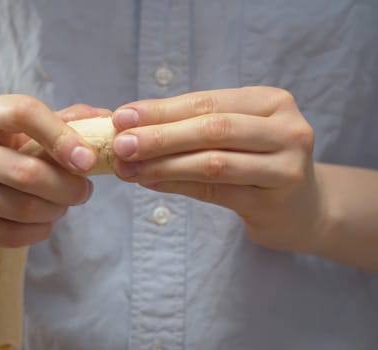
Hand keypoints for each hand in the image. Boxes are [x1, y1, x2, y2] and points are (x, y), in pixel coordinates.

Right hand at [0, 95, 108, 246]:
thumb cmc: (9, 145)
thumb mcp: (33, 126)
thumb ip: (70, 121)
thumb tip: (106, 120)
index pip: (24, 114)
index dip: (62, 137)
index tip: (89, 160)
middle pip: (25, 172)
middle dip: (67, 187)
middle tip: (85, 191)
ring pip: (20, 207)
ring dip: (55, 209)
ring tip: (63, 203)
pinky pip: (9, 234)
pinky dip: (38, 231)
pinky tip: (44, 221)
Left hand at [112, 87, 323, 252]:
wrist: (303, 209)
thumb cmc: (256, 163)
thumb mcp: (233, 134)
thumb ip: (190, 127)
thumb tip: (128, 128)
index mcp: (271, 102)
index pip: (207, 102)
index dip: (161, 110)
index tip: (121, 116)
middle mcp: (286, 129)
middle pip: (212, 129)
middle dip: (159, 136)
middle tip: (120, 144)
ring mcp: (285, 167)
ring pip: (213, 162)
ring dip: (163, 165)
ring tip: (127, 168)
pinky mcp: (275, 202)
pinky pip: (216, 192)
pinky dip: (177, 185)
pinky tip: (150, 183)